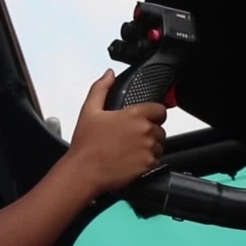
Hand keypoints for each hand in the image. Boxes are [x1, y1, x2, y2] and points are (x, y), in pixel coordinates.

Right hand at [66, 69, 166, 196]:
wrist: (85, 172)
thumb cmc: (86, 144)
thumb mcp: (89, 110)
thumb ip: (101, 88)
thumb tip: (109, 74)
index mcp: (134, 115)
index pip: (160, 110)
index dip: (153, 114)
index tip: (143, 119)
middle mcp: (145, 131)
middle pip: (159, 128)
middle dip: (148, 132)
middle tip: (130, 137)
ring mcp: (149, 149)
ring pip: (159, 145)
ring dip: (149, 147)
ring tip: (129, 150)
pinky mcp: (149, 165)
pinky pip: (156, 160)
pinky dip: (147, 161)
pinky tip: (130, 161)